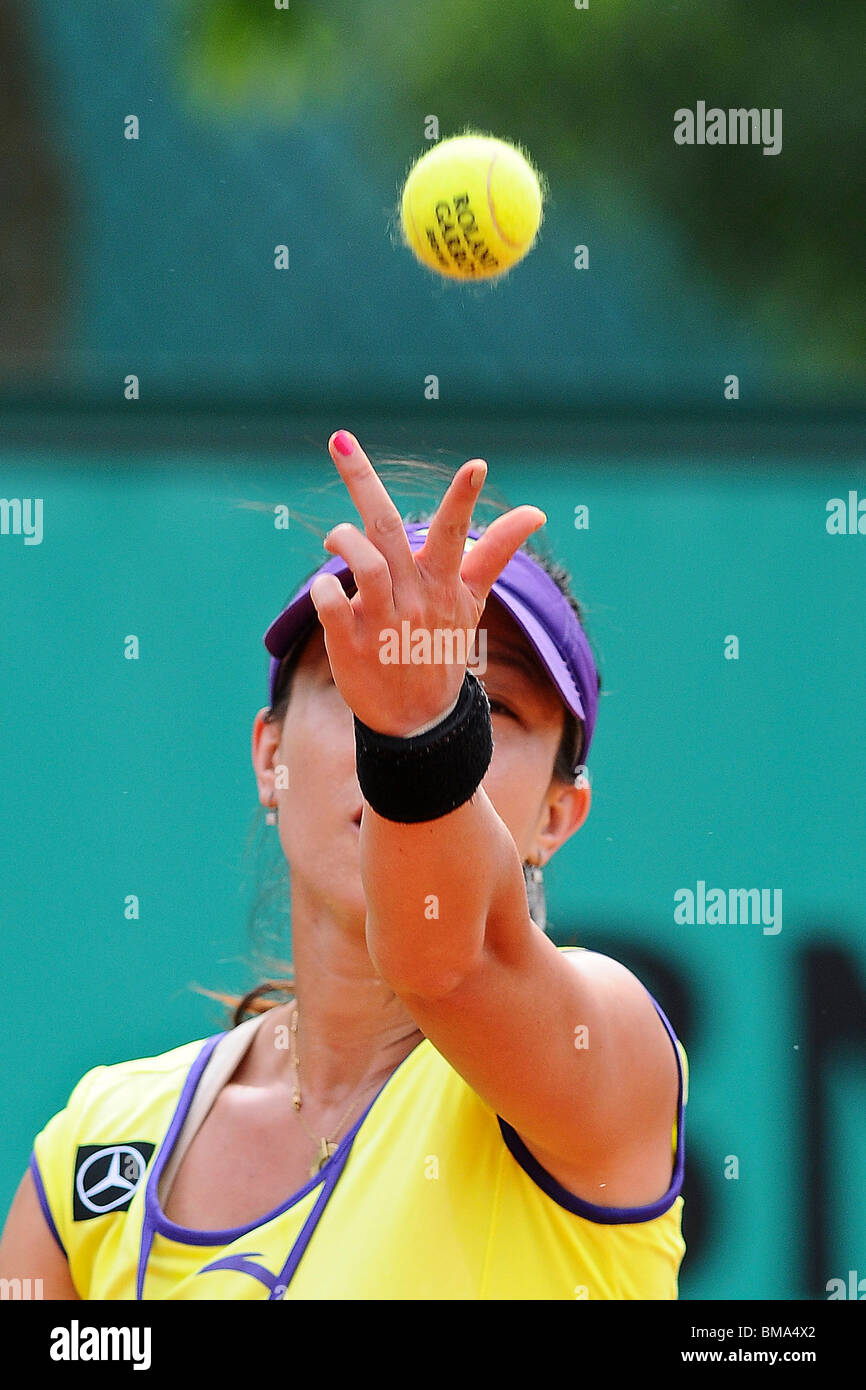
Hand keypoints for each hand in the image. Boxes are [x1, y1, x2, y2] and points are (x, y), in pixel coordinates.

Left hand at [309, 430, 545, 736]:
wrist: (420, 720)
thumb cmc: (442, 645)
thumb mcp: (472, 600)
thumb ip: (494, 552)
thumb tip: (536, 513)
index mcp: (443, 584)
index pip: (455, 534)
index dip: (464, 500)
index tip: (477, 465)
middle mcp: (415, 599)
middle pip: (388, 531)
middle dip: (364, 480)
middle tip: (342, 440)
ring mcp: (383, 623)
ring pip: (362, 564)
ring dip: (343, 539)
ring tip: (337, 534)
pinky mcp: (351, 646)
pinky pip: (330, 606)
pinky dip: (321, 590)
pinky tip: (323, 589)